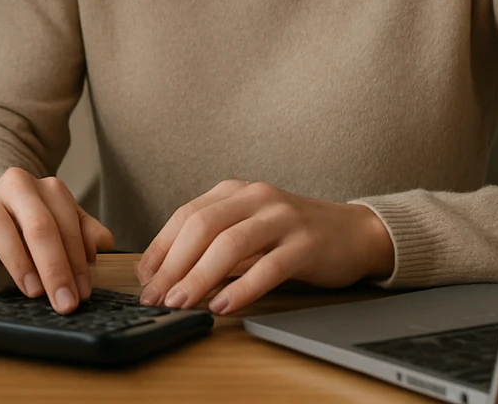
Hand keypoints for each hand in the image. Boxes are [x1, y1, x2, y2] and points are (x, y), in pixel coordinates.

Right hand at [0, 167, 113, 313]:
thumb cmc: (33, 224)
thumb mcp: (63, 225)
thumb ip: (84, 232)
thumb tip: (103, 244)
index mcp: (46, 187)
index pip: (65, 222)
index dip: (76, 260)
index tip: (82, 292)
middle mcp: (15, 186)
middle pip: (38, 225)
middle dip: (54, 267)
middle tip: (63, 302)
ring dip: (19, 263)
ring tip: (33, 291)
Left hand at [135, 180, 393, 314]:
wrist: (353, 233)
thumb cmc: (292, 235)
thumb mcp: (247, 228)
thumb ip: (213, 243)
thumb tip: (165, 274)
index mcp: (234, 191)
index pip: (186, 215)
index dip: (160, 249)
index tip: (144, 280)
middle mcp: (256, 197)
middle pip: (201, 227)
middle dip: (173, 265)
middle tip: (156, 297)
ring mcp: (282, 218)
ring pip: (230, 244)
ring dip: (199, 277)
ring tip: (181, 303)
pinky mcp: (306, 244)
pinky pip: (268, 267)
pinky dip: (242, 288)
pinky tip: (223, 306)